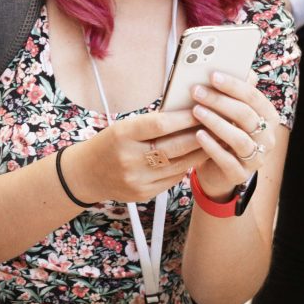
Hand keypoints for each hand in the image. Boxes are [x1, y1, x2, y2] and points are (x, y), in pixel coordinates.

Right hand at [66, 108, 202, 203]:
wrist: (86, 174)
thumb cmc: (108, 144)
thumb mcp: (123, 127)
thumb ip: (151, 123)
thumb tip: (185, 114)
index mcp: (122, 135)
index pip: (160, 124)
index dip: (185, 117)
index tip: (201, 109)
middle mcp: (129, 158)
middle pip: (175, 146)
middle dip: (200, 135)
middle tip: (218, 126)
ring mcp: (137, 179)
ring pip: (179, 165)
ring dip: (199, 152)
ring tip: (214, 141)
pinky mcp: (144, 194)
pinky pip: (173, 179)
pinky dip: (186, 166)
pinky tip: (195, 157)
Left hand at [190, 71, 279, 200]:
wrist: (217, 169)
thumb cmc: (223, 131)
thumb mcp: (228, 112)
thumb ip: (231, 92)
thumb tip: (226, 67)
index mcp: (268, 116)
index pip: (254, 97)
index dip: (233, 85)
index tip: (212, 75)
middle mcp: (267, 137)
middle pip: (246, 115)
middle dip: (220, 101)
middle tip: (197, 91)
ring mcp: (256, 158)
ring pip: (239, 138)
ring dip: (216, 122)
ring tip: (196, 111)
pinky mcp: (240, 175)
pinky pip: (228, 160)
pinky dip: (212, 147)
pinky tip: (198, 135)